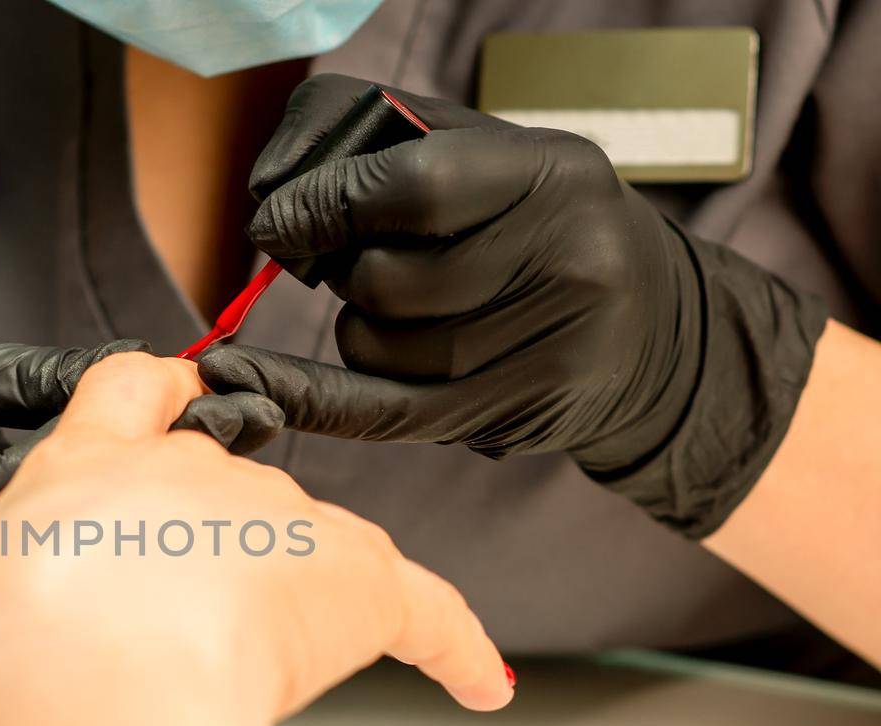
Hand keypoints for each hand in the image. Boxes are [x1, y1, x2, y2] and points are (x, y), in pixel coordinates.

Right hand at [0, 350, 513, 725]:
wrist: (81, 672)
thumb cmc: (10, 650)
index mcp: (91, 469)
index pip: (129, 394)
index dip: (152, 395)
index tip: (170, 391)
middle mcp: (193, 476)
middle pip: (228, 489)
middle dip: (217, 551)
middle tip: (190, 624)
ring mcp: (282, 520)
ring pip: (312, 549)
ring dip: (300, 604)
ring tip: (268, 675)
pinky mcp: (358, 579)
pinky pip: (426, 612)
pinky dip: (455, 645)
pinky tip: (478, 680)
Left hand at [200, 75, 825, 536]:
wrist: (651, 327)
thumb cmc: (536, 223)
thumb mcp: (480, 151)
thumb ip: (373, 138)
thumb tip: (271, 193)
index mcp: (553, 170)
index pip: (411, 188)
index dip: (324, 205)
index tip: (275, 222)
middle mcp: (568, 256)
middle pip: (386, 283)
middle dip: (344, 276)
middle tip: (362, 266)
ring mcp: (552, 342)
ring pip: (379, 349)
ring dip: (359, 333)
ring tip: (407, 312)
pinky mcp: (523, 408)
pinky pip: (382, 411)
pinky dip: (308, 397)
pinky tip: (252, 384)